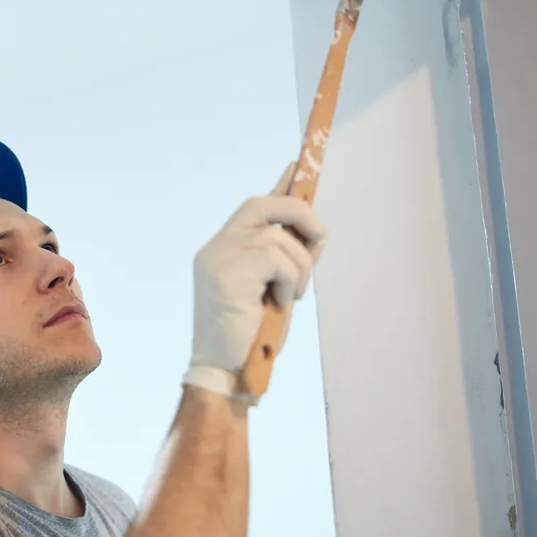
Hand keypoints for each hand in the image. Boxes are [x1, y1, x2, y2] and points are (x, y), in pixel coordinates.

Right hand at [184, 163, 327, 399]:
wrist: (225, 372)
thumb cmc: (250, 337)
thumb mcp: (272, 290)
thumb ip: (283, 260)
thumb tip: (311, 233)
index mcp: (224, 249)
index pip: (256, 206)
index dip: (281, 184)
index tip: (299, 164)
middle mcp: (217, 246)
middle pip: (265, 204)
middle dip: (301, 214)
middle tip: (320, 238)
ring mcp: (219, 256)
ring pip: (281, 239)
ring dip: (299, 270)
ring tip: (287, 298)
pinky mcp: (226, 271)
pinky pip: (279, 259)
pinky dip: (290, 282)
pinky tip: (277, 303)